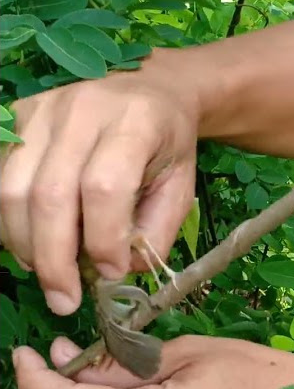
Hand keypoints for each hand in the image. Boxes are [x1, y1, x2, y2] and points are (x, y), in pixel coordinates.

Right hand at [0, 53, 198, 315]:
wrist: (151, 88)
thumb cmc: (167, 143)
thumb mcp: (181, 186)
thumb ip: (155, 231)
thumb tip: (115, 271)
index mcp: (135, 122)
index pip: (105, 187)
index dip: (103, 239)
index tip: (112, 273)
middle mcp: (82, 109)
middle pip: (49, 193)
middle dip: (54, 259)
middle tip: (65, 300)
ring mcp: (43, 110)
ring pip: (12, 188)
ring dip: (24, 243)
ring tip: (48, 273)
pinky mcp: (19, 117)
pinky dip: (8, 219)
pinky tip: (30, 241)